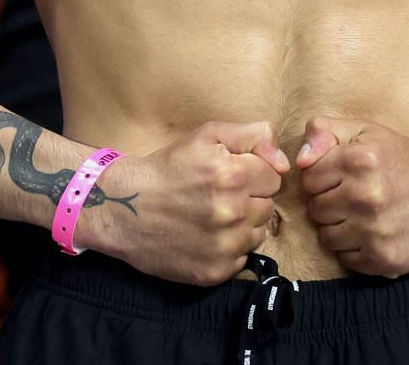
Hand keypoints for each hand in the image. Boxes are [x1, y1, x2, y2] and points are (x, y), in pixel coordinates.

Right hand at [84, 121, 288, 284]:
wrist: (123, 208)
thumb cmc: (168, 168)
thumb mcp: (206, 135)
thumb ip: (253, 136)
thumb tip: (284, 162)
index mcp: (234, 174)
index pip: (275, 177)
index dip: (254, 173)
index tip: (232, 175)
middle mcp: (233, 212)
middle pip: (269, 206)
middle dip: (250, 199)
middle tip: (219, 196)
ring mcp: (225, 245)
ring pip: (258, 234)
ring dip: (242, 225)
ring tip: (212, 217)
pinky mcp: (215, 272)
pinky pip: (242, 259)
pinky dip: (229, 249)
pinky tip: (206, 237)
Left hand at [295, 116, 408, 276]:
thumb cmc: (406, 160)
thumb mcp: (368, 132)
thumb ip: (326, 131)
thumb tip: (299, 159)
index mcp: (360, 161)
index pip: (308, 177)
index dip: (323, 176)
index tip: (343, 176)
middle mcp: (366, 197)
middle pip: (315, 208)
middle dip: (330, 202)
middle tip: (356, 196)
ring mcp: (375, 232)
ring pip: (326, 236)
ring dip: (340, 227)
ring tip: (365, 215)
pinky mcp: (384, 259)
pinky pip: (346, 259)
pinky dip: (355, 249)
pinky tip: (375, 233)